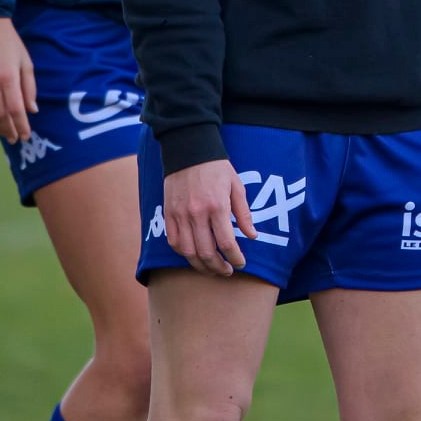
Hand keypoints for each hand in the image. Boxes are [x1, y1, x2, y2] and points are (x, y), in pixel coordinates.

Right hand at [0, 17, 36, 144]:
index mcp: (8, 77)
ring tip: (2, 130)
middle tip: (14, 138)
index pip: (15, 109)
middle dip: (8, 130)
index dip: (20, 126)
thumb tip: (32, 111)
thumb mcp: (26, 62)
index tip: (25, 136)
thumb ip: (29, 88)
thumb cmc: (10, 44)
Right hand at [162, 159, 255, 276]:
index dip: (235, 258)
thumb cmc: (216, 167)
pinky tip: (194, 255)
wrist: (188, 149)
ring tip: (211, 269)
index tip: (241, 263)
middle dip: (218, 267)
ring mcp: (180, 214)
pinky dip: (184, 253)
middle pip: (206, 252)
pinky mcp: (168, 213)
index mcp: (217, 206)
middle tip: (227, 271)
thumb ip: (244, 213)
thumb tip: (252, 236)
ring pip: (188, 252)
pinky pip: (174, 241)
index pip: (226, 242)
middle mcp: (197, 213)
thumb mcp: (236, 186)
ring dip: (201, 266)